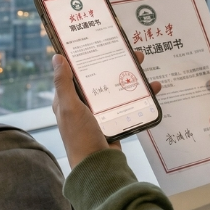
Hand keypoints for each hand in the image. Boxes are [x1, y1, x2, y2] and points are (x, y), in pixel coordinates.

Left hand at [51, 51, 160, 167]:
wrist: (98, 168)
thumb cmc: (80, 137)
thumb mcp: (70, 107)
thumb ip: (63, 84)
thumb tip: (56, 58)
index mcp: (67, 100)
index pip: (75, 72)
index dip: (87, 56)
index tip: (101, 42)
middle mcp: (81, 105)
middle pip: (99, 77)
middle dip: (115, 63)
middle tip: (132, 52)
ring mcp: (99, 113)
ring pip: (115, 88)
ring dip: (130, 76)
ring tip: (143, 64)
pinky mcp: (113, 121)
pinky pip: (126, 103)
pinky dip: (139, 95)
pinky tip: (152, 88)